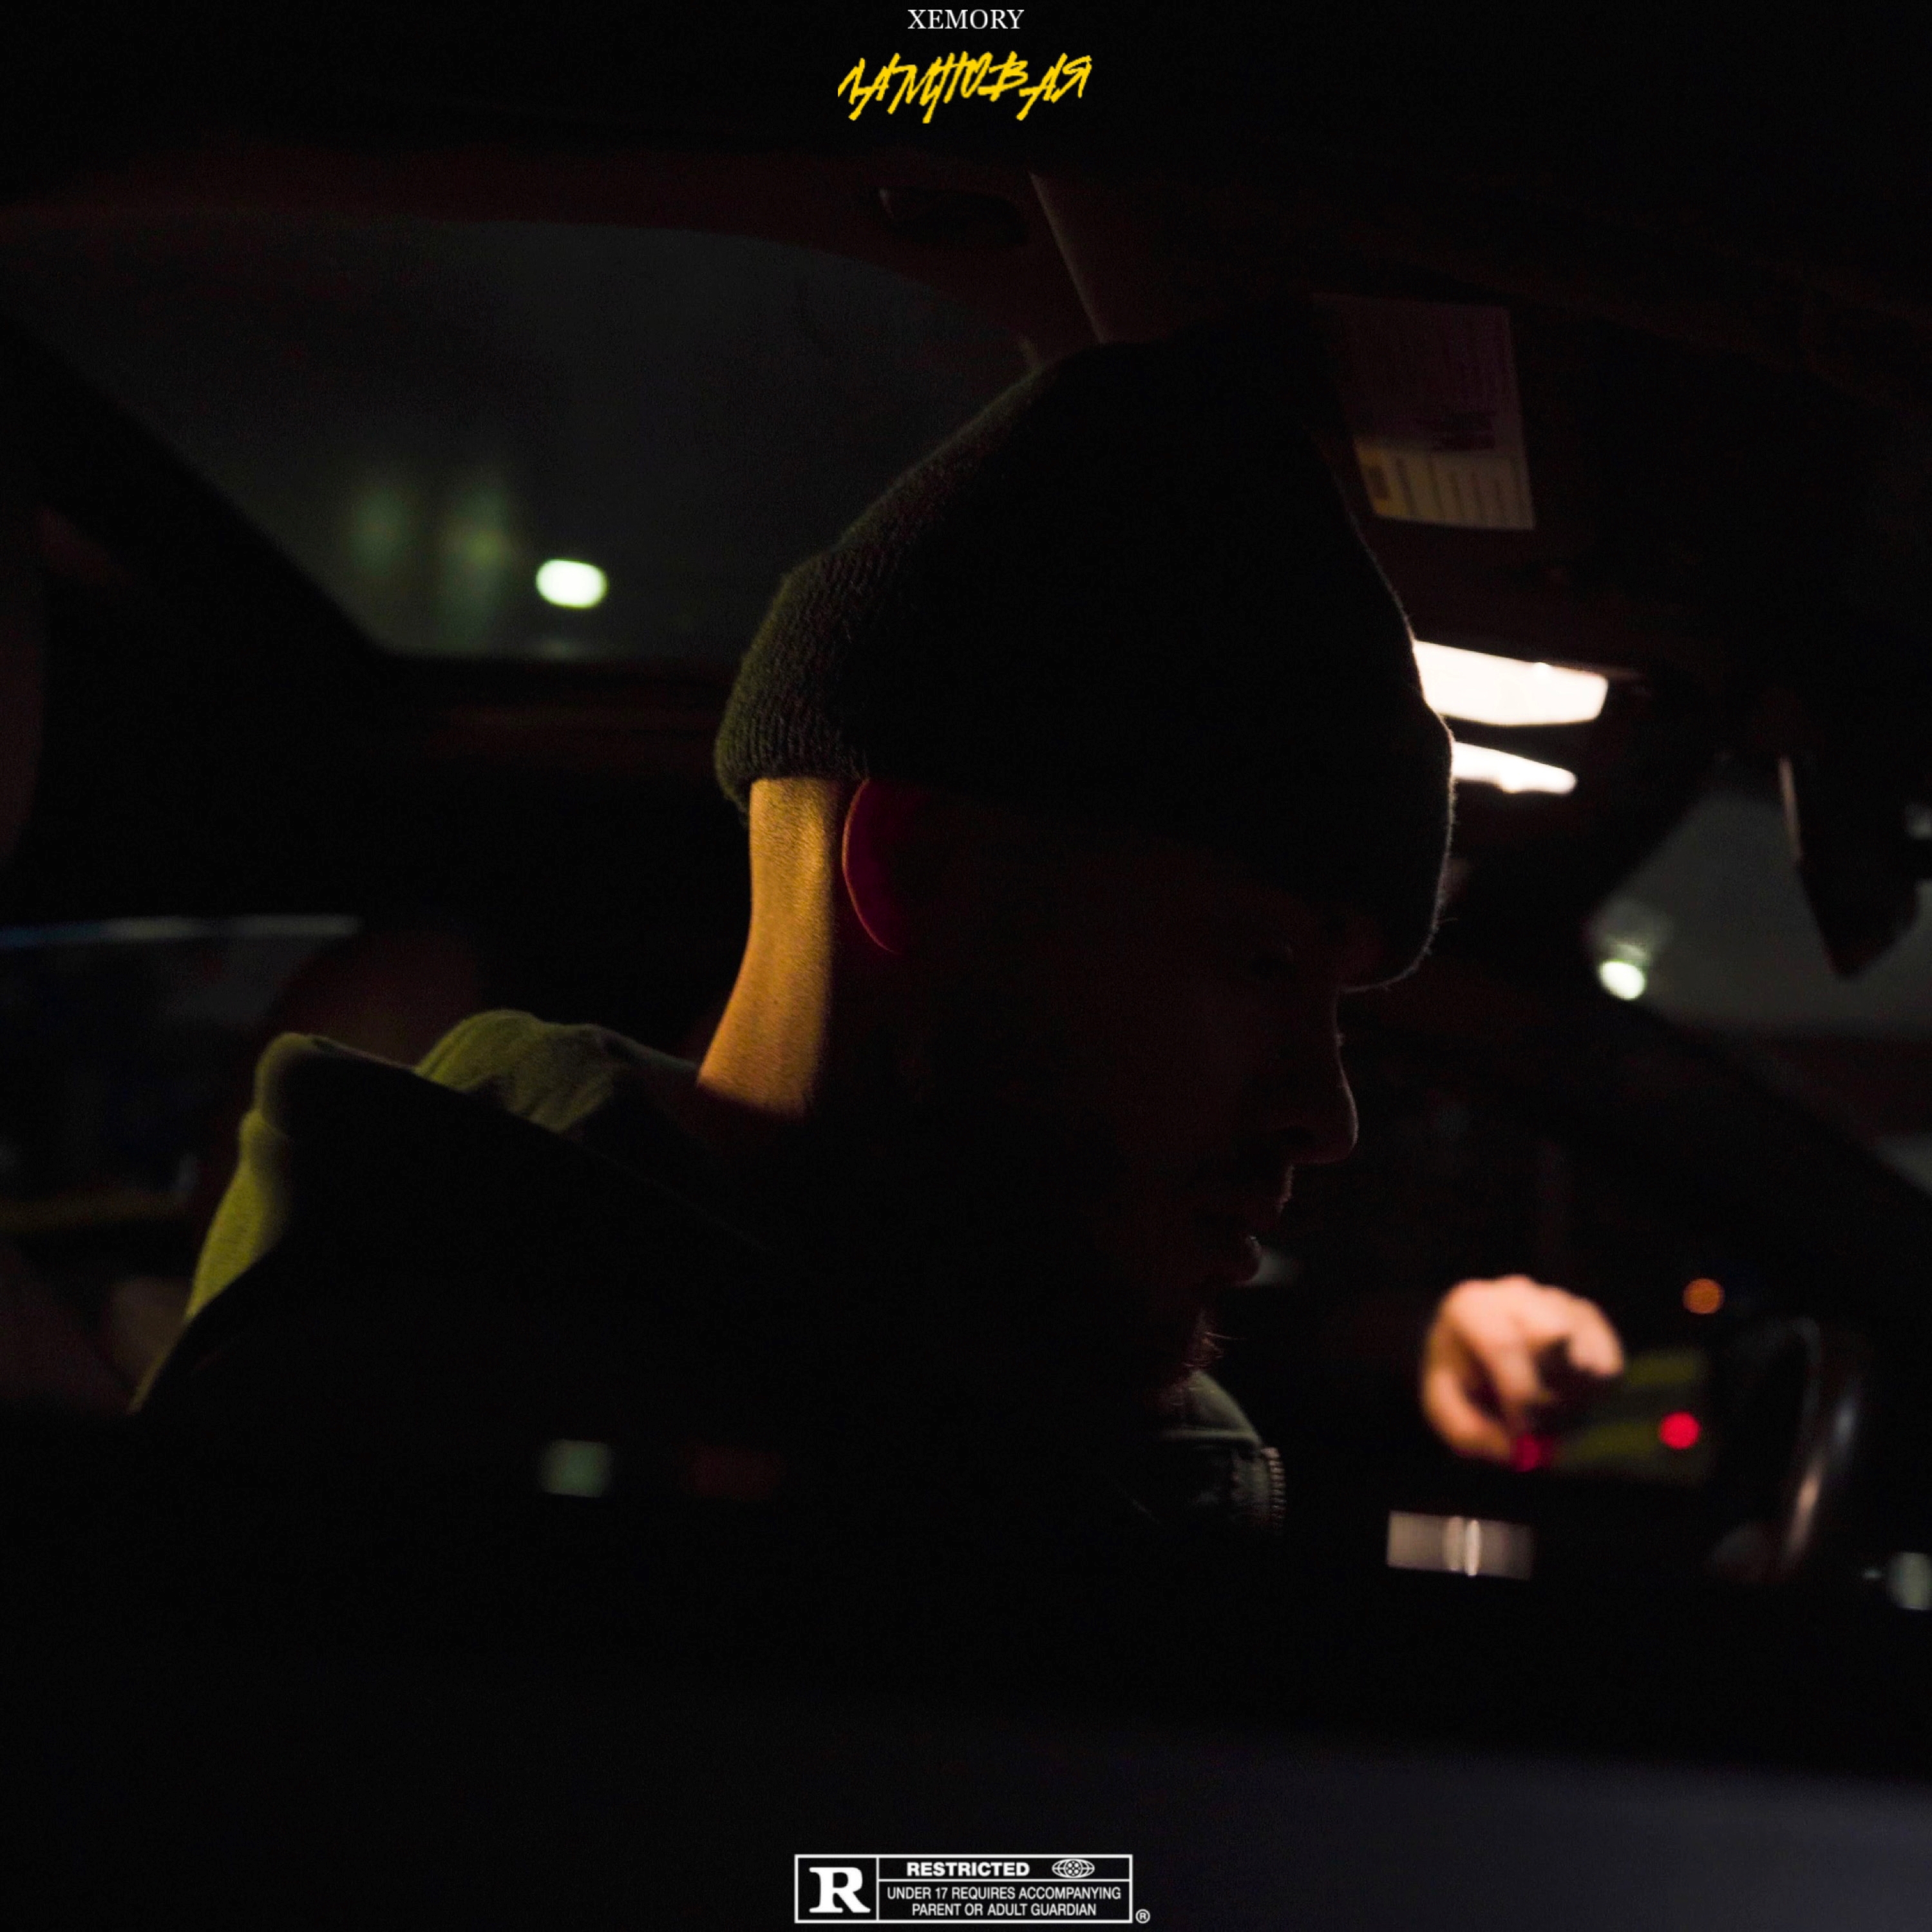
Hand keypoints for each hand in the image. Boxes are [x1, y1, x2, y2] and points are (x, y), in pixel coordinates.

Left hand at [1421, 1274, 1624, 1462]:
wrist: (1479, 1358)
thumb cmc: (1462, 1384)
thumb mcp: (1448, 1411)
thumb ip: (1469, 1432)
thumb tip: (1517, 1449)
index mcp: (1469, 1306)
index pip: (1503, 1343)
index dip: (1519, 1394)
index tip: (1523, 1432)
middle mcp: (1515, 1293)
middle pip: (1553, 1338)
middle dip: (1549, 1393)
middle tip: (1537, 1424)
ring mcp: (1556, 1300)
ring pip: (1585, 1358)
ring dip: (1571, 1400)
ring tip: (1543, 1409)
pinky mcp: (1588, 1317)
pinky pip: (1609, 1366)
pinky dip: (1592, 1395)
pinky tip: (1562, 1394)